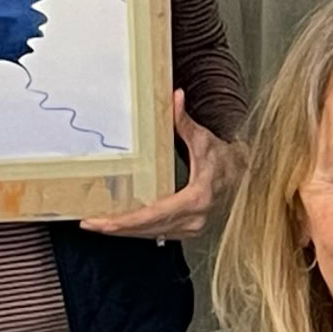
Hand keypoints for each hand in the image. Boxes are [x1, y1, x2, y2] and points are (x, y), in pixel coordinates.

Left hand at [81, 92, 240, 240]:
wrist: (244, 176)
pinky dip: (137, 230)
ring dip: (124, 231)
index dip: (125, 221)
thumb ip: (185, 122)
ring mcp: (192, 228)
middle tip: (89, 223)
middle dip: (116, 228)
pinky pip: (157, 233)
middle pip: (147, 229)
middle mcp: (194, 219)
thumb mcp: (204, 140)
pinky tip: (119, 225)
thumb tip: (175, 97)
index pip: (154, 215)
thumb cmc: (224, 159)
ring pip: (151, 234)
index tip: (103, 222)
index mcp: (196, 199)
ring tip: (97, 224)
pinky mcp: (188, 229)